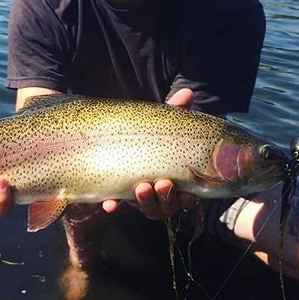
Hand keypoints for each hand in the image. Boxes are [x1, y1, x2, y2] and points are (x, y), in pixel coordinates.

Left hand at [101, 88, 198, 219]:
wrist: (113, 138)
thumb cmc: (149, 134)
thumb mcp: (161, 123)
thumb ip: (174, 112)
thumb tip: (187, 92)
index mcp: (177, 180)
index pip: (187, 198)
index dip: (189, 201)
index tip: (189, 196)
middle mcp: (160, 193)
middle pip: (167, 205)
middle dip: (166, 198)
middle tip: (162, 184)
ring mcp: (139, 196)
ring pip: (147, 207)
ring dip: (145, 201)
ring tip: (142, 187)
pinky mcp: (117, 194)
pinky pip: (115, 204)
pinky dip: (113, 204)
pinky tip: (110, 203)